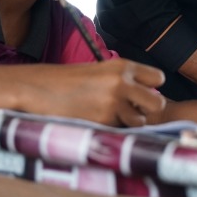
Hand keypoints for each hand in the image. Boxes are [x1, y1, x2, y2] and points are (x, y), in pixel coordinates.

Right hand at [35, 58, 166, 127]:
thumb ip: (123, 80)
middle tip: (130, 110)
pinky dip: (112, 130)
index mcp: (122, 65)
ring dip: (128, 123)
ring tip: (107, 115)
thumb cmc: (68, 81)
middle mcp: (121, 82)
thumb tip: (147, 96)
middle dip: (146, 109)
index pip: (158, 77)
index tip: (140, 93)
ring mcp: (113, 103)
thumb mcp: (100, 71)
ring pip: (139, 121)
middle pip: (156, 103)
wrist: (38, 89)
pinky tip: (96, 121)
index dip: (151, 88)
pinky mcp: (103, 121)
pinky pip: (120, 131)